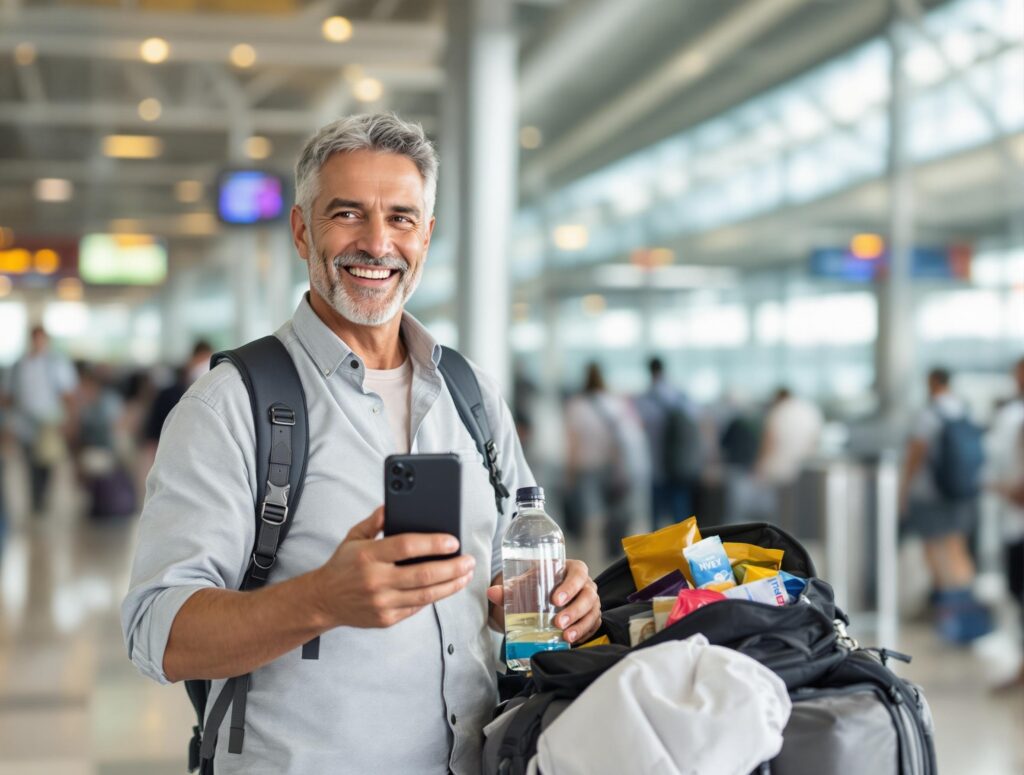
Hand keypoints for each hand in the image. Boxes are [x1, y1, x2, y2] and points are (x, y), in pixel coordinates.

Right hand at [313, 507, 475, 628]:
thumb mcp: (353, 537)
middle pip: (423, 574)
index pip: (406, 546)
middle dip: (452, 567)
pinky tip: (447, 587)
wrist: (323, 600)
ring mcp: (381, 602)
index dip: (433, 543)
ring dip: (451, 585)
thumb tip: (392, 505)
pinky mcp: (386, 619)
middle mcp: (376, 580)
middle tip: (469, 560)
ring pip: (425, 595)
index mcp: (369, 555)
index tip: (453, 541)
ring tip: (466, 575)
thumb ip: (375, 521)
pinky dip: (434, 597)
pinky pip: (416, 607)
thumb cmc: (342, 566)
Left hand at [487, 559, 600, 644]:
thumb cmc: (536, 585)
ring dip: (580, 625)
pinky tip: (572, 639)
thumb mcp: (524, 584)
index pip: (578, 573)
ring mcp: (590, 601)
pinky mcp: (591, 616)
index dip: (570, 586)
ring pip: (592, 612)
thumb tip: (491, 593)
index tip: (555, 600)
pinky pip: (593, 625)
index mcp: (571, 569)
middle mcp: (585, 584)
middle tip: (557, 622)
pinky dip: (584, 632)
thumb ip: (508, 590)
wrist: (542, 596)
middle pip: (588, 595)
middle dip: (574, 610)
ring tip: (565, 636)